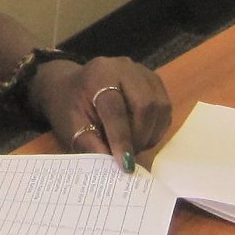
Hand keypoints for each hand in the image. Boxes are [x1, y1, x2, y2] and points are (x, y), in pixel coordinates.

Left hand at [32, 56, 172, 168]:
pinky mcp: (154, 81)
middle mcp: (124, 67)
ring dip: (150, 134)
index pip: (115, 109)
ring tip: (132, 146)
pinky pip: (165, 108)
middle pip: (145, 105)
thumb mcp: (71, 127)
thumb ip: (90, 144)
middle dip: (139, 136)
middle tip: (128, 156)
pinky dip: (156, 128)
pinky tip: (141, 135)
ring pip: (160, 106)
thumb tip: (113, 166)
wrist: (73, 87)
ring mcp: (142, 72)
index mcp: (98, 75)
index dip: (121, 139)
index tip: (125, 165)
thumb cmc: (69, 107)